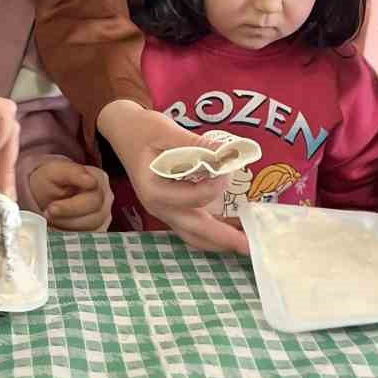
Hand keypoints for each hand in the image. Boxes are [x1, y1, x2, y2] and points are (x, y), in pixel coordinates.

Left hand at [29, 157, 112, 230]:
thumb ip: (72, 172)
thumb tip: (90, 181)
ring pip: (93, 230)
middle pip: (95, 217)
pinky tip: (59, 227)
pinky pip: (89, 239)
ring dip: (68, 228)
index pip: (94, 199)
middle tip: (48, 214)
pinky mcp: (99, 230)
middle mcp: (106, 198)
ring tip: (52, 219)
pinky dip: (71, 236)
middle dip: (67, 218)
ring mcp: (105, 216)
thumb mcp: (55, 171)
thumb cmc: (52, 180)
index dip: (71, 207)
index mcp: (99, 179)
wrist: (47, 193)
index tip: (52, 208)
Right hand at [98, 100, 247, 253]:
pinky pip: (193, 227)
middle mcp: (159, 208)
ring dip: (221, 241)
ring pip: (195, 235)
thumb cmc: (143, 130)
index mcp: (155, 190)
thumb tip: (226, 153)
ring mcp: (164, 211)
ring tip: (247, 242)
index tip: (228, 166)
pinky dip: (213, 232)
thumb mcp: (167, 131)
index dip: (217, 184)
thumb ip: (196, 144)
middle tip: (253, 247)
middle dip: (225, 239)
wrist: (124, 132)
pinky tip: (233, 227)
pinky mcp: (171, 209)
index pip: (195, 197)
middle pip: (196, 231)